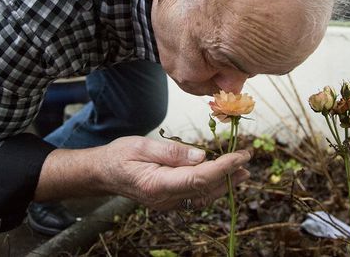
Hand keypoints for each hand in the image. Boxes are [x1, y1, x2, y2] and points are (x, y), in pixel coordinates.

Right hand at [97, 136, 251, 210]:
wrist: (102, 173)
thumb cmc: (119, 156)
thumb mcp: (143, 146)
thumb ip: (172, 153)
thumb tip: (202, 156)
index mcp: (158, 185)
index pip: (199, 178)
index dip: (223, 168)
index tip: (239, 156)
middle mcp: (165, 199)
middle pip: (205, 189)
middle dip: (228, 176)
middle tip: (247, 161)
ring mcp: (167, 203)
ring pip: (202, 196)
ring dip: (224, 183)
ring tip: (242, 171)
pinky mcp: (168, 201)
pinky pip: (195, 196)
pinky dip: (211, 187)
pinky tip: (222, 178)